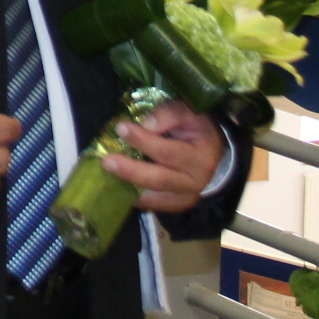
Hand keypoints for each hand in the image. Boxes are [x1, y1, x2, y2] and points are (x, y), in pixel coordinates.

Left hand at [103, 101, 225, 213]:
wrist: (212, 151)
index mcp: (200, 157)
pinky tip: (118, 188)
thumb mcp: (188, 113)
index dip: (143, 141)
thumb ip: (168, 114)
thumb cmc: (197, 129)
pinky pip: (155, 205)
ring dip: (129, 187)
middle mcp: (196, 181)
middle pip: (159, 179)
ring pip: (155, 197)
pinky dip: (136, 199)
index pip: (167, 151)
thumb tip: (145, 125)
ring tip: (107, 176)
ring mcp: (187, 196)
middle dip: (131, 171)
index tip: (120, 128)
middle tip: (107, 161)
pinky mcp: (177, 204)